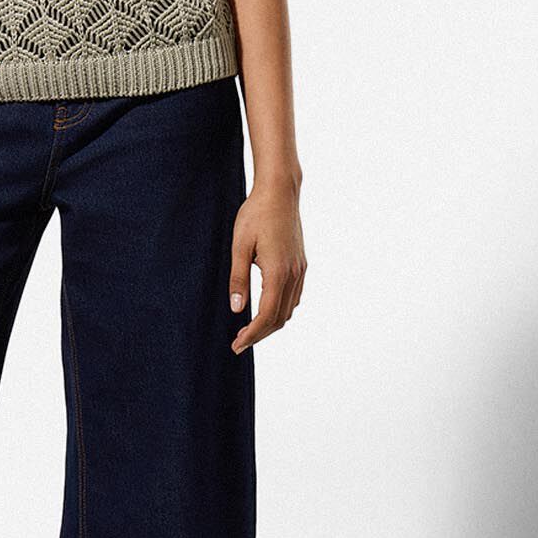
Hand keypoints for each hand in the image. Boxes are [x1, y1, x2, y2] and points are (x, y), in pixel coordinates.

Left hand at [229, 182, 305, 353]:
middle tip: (238, 342)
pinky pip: (294, 297)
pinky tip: (265, 308)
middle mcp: (294, 274)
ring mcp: (300, 269)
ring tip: (249, 329)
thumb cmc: (256, 215)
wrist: (279, 192)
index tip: (237, 345)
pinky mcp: (301, 264)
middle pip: (280, 318)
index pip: (267, 315)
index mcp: (278, 272)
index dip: (252, 334)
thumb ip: (238, 279)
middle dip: (260, 334)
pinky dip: (280, 310)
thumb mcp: (239, 246)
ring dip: (271, 323)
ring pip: (289, 309)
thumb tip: (236, 309)